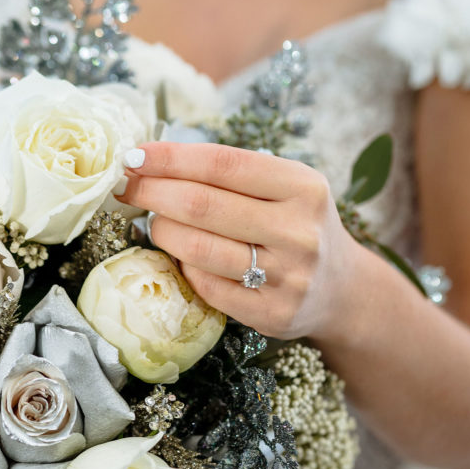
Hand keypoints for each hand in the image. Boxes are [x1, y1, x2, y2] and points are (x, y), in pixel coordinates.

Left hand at [116, 142, 360, 340]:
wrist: (342, 289)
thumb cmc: (298, 226)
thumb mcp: (285, 188)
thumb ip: (232, 175)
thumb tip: (152, 161)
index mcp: (302, 187)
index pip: (222, 164)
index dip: (170, 158)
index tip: (135, 155)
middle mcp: (299, 231)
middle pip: (202, 205)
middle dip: (153, 192)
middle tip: (127, 187)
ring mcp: (287, 276)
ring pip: (198, 248)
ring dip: (163, 231)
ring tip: (156, 222)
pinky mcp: (271, 313)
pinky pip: (206, 286)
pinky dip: (184, 267)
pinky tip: (182, 256)